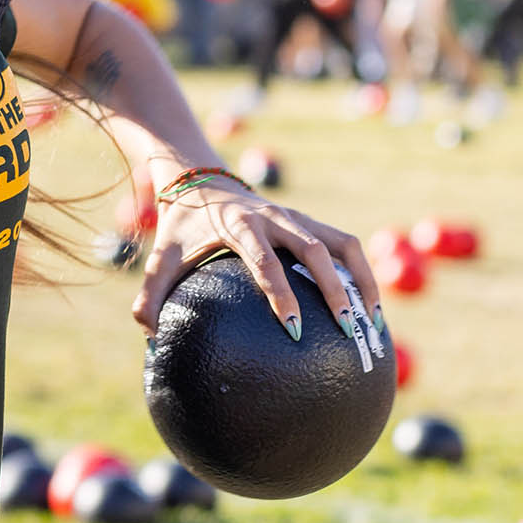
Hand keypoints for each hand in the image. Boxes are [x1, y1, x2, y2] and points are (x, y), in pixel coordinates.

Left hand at [134, 174, 381, 343]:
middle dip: (335, 290)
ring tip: (372, 323)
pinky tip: (370, 309)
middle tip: (348, 330)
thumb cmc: (181, 228)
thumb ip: (150, 297)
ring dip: (362, 280)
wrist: (201, 182)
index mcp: (239, 224)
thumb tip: (151, 339)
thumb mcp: (160, 257)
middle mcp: (275, 218)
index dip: (282, 294)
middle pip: (315, 250)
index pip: (265, 261)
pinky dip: (362, 273)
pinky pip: (345, 245)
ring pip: (342, 243)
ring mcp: (298, 218)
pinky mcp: (311, 223)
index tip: (294, 329)